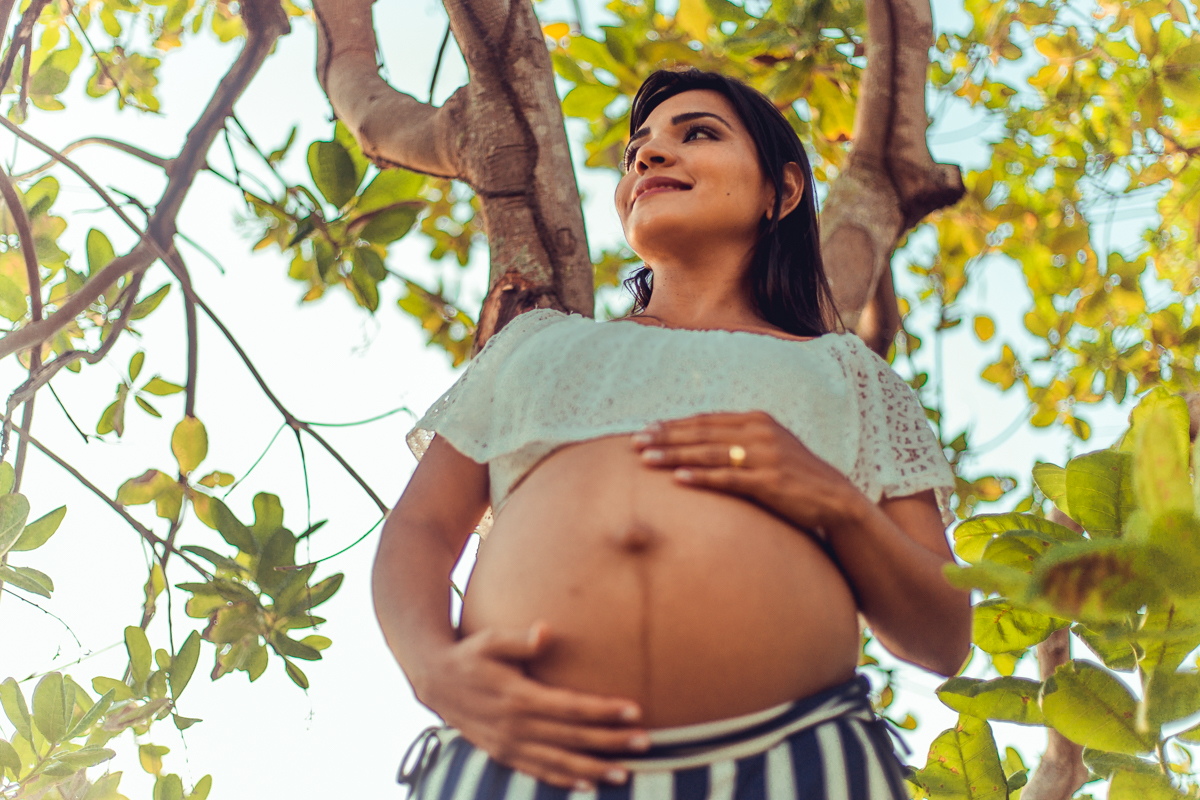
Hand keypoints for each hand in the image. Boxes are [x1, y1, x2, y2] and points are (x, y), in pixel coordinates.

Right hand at [416, 621, 648, 789]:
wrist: (434, 682)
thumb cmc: (470, 654)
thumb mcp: (490, 639)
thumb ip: (519, 639)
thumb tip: (545, 631)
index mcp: (518, 697)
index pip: (570, 707)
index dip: (603, 710)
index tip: (634, 709)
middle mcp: (516, 726)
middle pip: (573, 737)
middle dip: (611, 741)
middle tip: (646, 742)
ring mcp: (509, 744)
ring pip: (559, 761)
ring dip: (594, 768)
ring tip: (626, 772)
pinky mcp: (503, 754)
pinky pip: (538, 771)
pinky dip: (563, 779)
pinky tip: (587, 784)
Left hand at [631, 411, 864, 531]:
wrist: (834, 497)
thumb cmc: (792, 475)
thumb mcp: (766, 448)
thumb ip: (737, 441)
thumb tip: (698, 442)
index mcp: (756, 420)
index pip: (705, 421)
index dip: (673, 425)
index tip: (644, 430)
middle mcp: (759, 433)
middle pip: (702, 433)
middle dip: (665, 438)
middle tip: (634, 443)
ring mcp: (765, 456)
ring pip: (710, 454)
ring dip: (675, 456)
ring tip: (647, 460)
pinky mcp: (770, 481)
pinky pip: (729, 479)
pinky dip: (702, 478)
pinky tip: (679, 480)